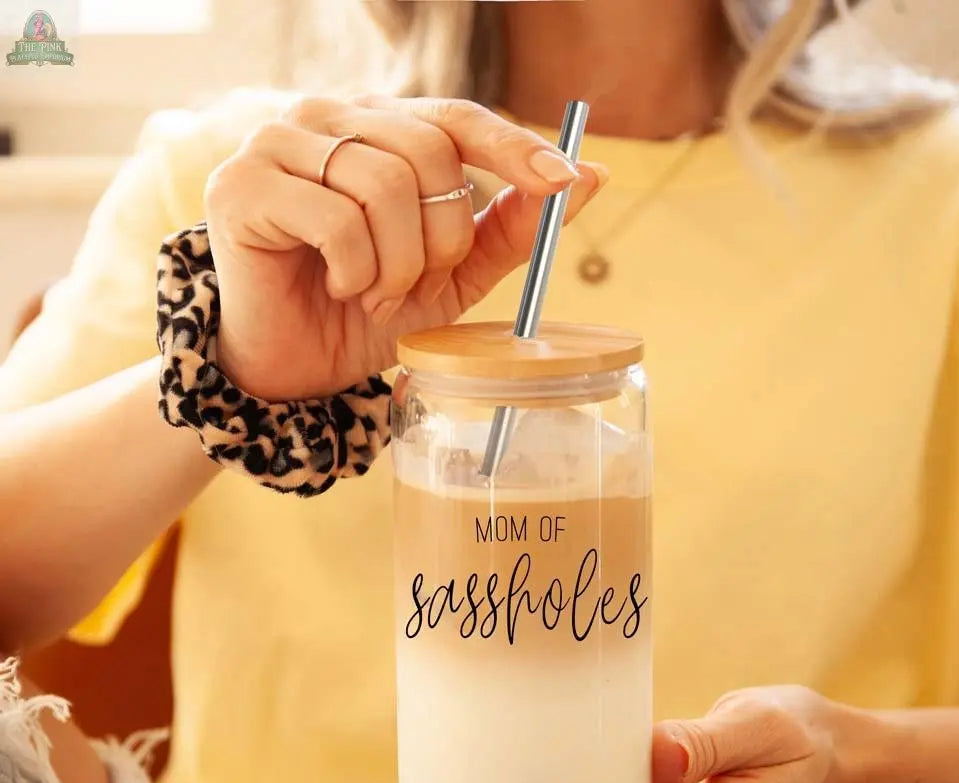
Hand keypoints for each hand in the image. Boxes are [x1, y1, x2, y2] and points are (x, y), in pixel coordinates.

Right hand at [204, 95, 606, 400]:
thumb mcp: (453, 277)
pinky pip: (338, 220)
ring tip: (373, 293)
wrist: (292, 367)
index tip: (563, 180)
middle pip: (428, 152)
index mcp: (380, 130)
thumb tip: (592, 176)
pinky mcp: (243, 184)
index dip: (513, 146)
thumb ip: (511, 229)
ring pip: (385, 185)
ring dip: (397, 264)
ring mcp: (280, 144)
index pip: (456, 116)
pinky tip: (336, 287)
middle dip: (442, 239)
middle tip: (416, 285)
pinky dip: (355, 272)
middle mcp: (329, 118)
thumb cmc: (365, 313)